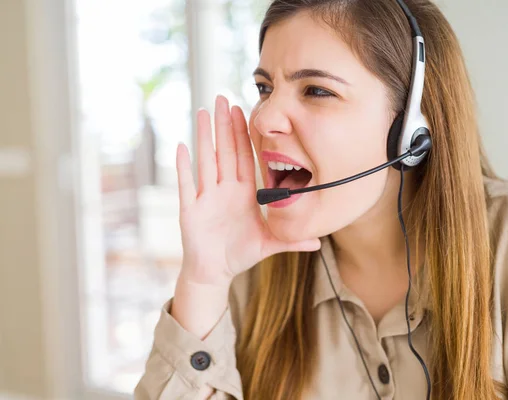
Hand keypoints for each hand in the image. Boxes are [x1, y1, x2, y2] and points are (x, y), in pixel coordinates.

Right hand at [175, 95, 320, 286]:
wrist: (215, 271)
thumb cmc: (240, 254)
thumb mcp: (269, 244)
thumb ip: (292, 241)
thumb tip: (318, 242)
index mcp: (244, 193)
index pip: (245, 158)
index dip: (244, 135)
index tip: (244, 112)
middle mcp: (225, 190)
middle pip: (225, 151)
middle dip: (224, 125)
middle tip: (222, 98)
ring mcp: (207, 197)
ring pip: (206, 161)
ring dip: (204, 137)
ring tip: (202, 112)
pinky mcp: (191, 209)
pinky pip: (186, 185)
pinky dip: (183, 167)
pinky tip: (182, 147)